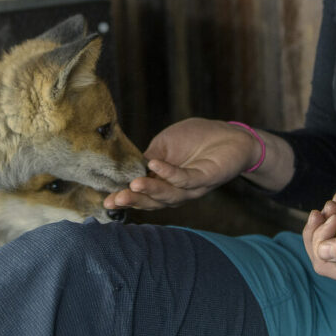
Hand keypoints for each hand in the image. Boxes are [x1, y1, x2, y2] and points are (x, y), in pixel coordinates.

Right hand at [103, 117, 254, 211]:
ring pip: (168, 195)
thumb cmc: (197, 137)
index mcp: (164, 183)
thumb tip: (129, 168)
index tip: (105, 199)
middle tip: (114, 200)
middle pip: (153, 201)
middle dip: (133, 201)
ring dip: (150, 191)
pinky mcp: (206, 178)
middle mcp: (177, 190)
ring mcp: (192, 186)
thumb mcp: (165, 144)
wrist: (230, 134)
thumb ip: (149, 156)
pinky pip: (185, 179)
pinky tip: (155, 166)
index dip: (124, 196)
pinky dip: (169, 173)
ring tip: (133, 186)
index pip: (142, 194)